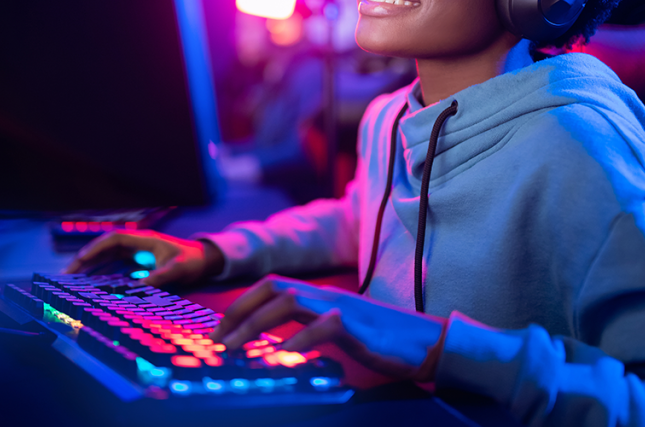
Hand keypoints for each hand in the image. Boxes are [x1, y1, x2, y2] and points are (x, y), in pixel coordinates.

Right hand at [62, 230, 224, 287]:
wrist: (204, 260)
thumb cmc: (192, 260)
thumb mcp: (179, 269)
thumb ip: (161, 277)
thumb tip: (140, 288)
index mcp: (144, 240)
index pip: (114, 239)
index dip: (96, 248)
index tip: (82, 259)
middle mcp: (137, 245)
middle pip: (105, 248)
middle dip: (85, 259)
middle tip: (67, 274)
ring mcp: (136, 254)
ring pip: (107, 257)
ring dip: (90, 267)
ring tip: (71, 280)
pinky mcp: (137, 263)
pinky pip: (114, 266)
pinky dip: (100, 273)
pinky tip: (89, 284)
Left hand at [210, 275, 446, 380]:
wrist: (426, 342)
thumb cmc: (381, 340)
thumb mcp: (338, 328)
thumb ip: (310, 326)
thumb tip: (276, 342)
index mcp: (320, 295)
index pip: (271, 286)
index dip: (241, 304)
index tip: (219, 330)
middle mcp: (326, 295)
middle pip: (273, 288)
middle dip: (239, 312)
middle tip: (218, 342)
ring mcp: (341, 307)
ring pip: (290, 301)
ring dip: (256, 324)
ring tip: (235, 349)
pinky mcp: (357, 327)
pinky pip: (323, 327)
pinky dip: (299, 341)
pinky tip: (284, 358)